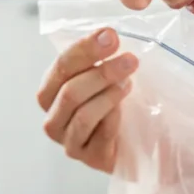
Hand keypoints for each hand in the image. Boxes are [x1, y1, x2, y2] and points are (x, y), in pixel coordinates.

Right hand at [37, 28, 137, 172]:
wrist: (141, 143)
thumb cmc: (120, 104)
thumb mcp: (106, 77)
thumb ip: (99, 58)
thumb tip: (108, 34)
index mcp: (52, 91)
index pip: (61, 67)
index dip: (84, 49)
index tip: (111, 35)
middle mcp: (53, 117)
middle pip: (69, 90)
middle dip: (100, 71)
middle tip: (130, 60)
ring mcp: (68, 140)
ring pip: (81, 113)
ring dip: (107, 93)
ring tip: (129, 82)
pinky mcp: (89, 158)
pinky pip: (98, 133)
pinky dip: (113, 116)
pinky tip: (127, 108)